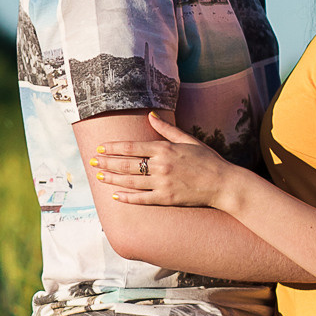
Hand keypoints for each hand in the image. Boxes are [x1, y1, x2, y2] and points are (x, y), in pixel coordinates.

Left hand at [89, 113, 233, 208]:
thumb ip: (167, 130)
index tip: (100, 148)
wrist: (224, 184)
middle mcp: (161, 166)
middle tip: (92, 162)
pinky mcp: (166, 199)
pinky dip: (126, 197)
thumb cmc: (208, 160)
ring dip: (112, 178)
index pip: (132, 146)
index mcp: (165, 149)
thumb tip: (151, 116)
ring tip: (98, 176)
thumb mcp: (189, 140)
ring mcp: (163, 184)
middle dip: (107, 162)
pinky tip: (115, 195)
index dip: (114, 147)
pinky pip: (141, 198)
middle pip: (126, 164)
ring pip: (130, 181)